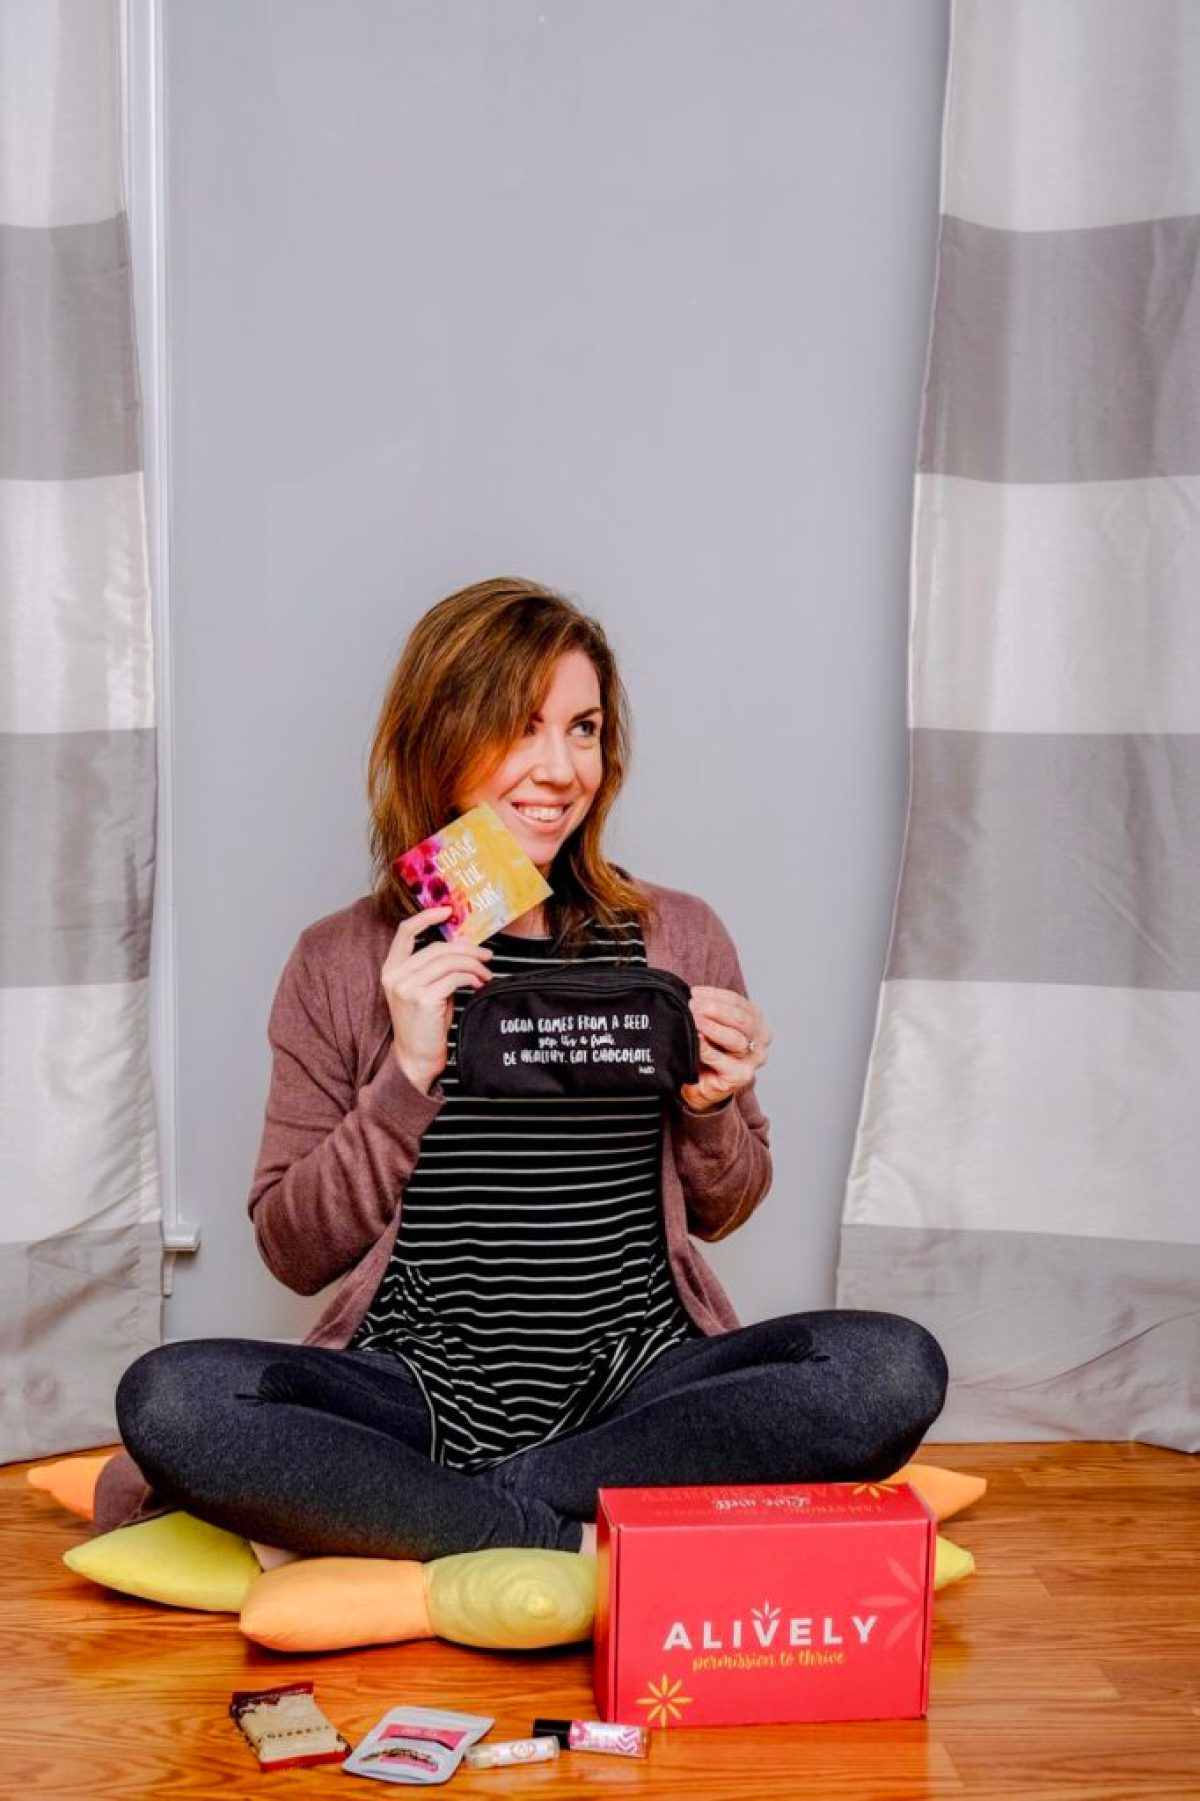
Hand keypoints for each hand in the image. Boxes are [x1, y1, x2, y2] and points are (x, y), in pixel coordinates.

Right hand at [381, 906, 493, 1092]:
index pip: (405, 932)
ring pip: (448, 961)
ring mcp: (407, 987)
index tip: (448, 911)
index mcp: (391, 969)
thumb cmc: (424, 1025)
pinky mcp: (423, 999)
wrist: (415, 1058)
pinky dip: (471, 977)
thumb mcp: (424, 990)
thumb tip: (463, 948)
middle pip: (437, 948)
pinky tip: (478, 984)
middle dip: (467, 949)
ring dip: (473, 965)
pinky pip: (454, 977)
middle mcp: (395, 976)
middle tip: (486, 954)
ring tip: (485, 974)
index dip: (427, 917)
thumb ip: (434, 968)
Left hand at [679, 985, 770, 1113]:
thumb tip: (692, 994)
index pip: (738, 1002)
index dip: (715, 995)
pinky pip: (722, 1061)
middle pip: (741, 1019)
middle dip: (715, 1010)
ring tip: (693, 1020)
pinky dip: (707, 1049)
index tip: (694, 992)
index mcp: (755, 1021)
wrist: (700, 1085)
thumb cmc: (706, 1052)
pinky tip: (697, 1041)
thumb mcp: (711, 1025)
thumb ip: (707, 1010)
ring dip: (711, 1027)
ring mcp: (753, 1060)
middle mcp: (760, 1040)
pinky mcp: (741, 1076)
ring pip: (735, 1040)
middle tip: (692, 1005)